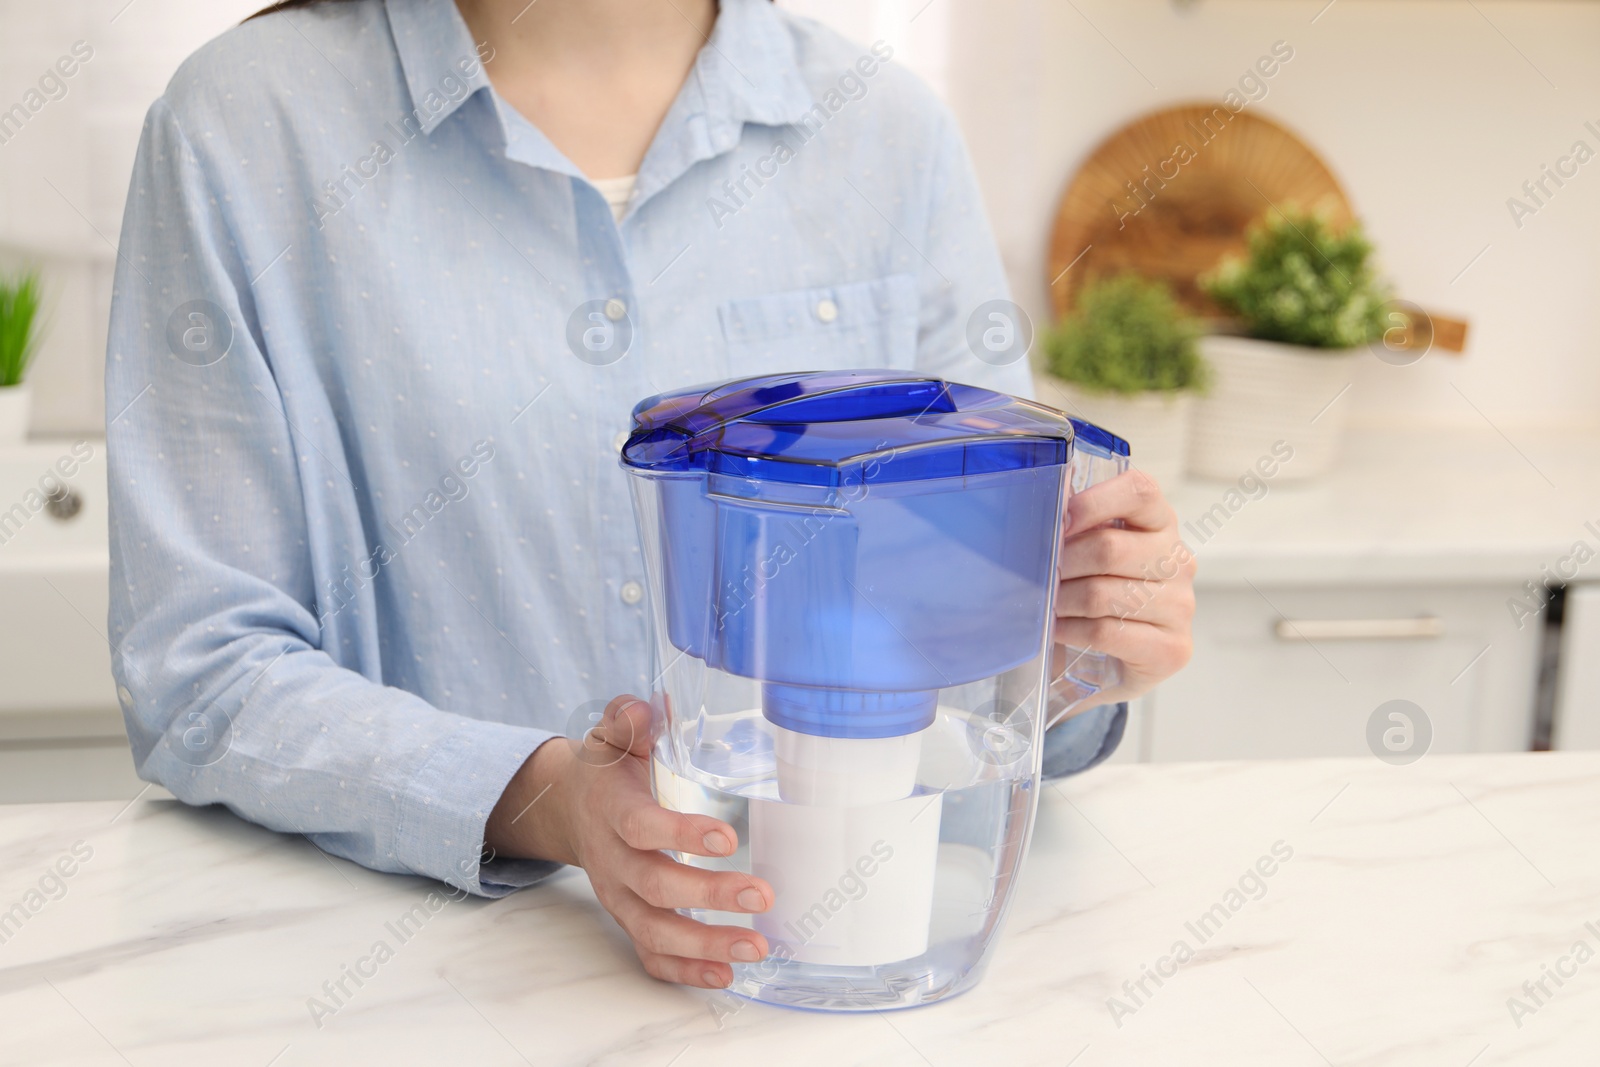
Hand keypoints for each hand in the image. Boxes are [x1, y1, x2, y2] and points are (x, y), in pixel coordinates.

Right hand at [485, 695, 772, 987]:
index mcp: (612, 811)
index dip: (681, 834)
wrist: (569, 809)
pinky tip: (726, 975)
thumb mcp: (613, 735)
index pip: (642, 827)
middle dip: (710, 895)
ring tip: (755, 946)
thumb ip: (628, 719)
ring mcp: (620, 897)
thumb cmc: (606, 770)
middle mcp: (613, 860)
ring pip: (656, 930)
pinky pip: (651, 955)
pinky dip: (686, 970)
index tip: (727, 837)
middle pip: (657, 887)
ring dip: (706, 944)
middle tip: (762, 894)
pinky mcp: (629, 920)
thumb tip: (647, 709)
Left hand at [1053, 469, 1194, 708]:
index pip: (1139, 490)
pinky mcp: (1172, 648)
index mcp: (1160, 524)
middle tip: (1039, 576)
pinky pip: (1105, 632)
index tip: (1059, 522)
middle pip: (1108, 548)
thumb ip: (1076, 526)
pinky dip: (1071, 630)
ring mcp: (1180, 606)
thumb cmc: (1099, 600)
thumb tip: (1048, 502)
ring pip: (1102, 594)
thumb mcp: (1089, 555)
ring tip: (1047, 606)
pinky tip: (1059, 630)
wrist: (1115, 665)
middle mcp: (1178, 561)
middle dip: (1062, 564)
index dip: (1093, 501)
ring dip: (1061, 601)